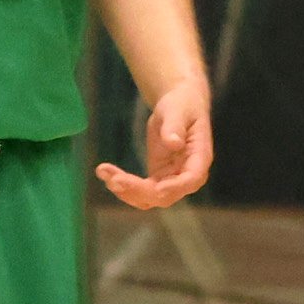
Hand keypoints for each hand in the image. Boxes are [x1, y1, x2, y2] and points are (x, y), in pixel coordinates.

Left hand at [98, 77, 211, 209]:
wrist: (177, 108)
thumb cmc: (182, 106)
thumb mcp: (177, 111)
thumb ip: (175, 127)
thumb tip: (173, 143)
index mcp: (199, 158)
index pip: (191, 179)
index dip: (175, 187)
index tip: (156, 188)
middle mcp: (186, 175)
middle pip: (165, 194)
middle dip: (139, 190)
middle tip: (114, 179)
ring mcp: (170, 180)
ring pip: (149, 197)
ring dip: (126, 191)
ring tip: (104, 173)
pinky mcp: (156, 178)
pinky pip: (140, 190)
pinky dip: (122, 185)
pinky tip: (105, 172)